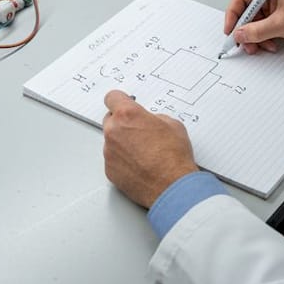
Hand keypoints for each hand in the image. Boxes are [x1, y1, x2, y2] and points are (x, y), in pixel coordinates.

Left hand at [102, 90, 198, 207]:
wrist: (171, 186)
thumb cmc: (174, 157)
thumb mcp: (173, 125)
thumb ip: (154, 118)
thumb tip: (150, 122)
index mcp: (128, 115)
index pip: (112, 98)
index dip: (119, 100)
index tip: (122, 103)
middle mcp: (114, 132)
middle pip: (110, 120)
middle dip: (123, 123)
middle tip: (139, 131)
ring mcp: (109, 152)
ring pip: (112, 141)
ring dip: (123, 143)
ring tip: (143, 153)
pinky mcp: (109, 170)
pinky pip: (113, 159)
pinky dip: (123, 161)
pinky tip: (140, 166)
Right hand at [222, 0, 283, 54]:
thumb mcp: (282, 23)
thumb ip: (258, 30)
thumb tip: (240, 34)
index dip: (232, 15)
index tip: (230, 31)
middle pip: (245, 14)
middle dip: (245, 31)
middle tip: (245, 44)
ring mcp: (273, 8)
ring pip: (253, 24)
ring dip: (255, 38)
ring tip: (261, 47)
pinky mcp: (278, 18)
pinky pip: (263, 29)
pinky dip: (264, 39)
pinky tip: (270, 45)